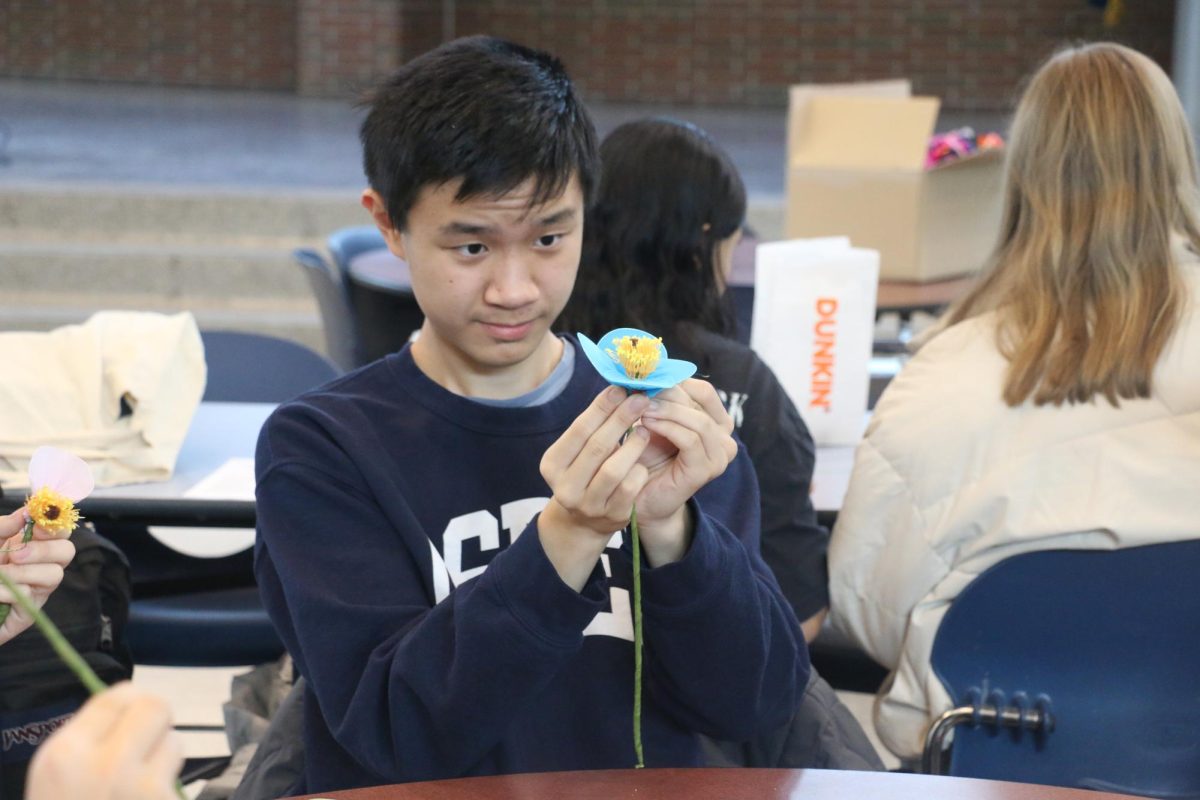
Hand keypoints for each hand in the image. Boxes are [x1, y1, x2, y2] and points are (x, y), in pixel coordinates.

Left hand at [0, 507, 75, 646]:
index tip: (37, 526)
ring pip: (54, 575)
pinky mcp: (29, 611)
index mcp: (32, 544)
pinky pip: (31, 596)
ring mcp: (37, 588)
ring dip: (25, 572)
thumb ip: (3, 526)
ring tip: (1, 574)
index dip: (56, 526)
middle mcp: (41, 565)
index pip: (59, 530)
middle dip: (44, 551)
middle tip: (16, 554)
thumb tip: (25, 512)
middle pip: (67, 551)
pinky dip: (9, 591)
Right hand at [27, 683, 183, 799]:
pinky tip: (146, 799)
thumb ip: (86, 738)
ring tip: (141, 780)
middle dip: (155, 719)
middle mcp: (109, 764)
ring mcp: (144, 788)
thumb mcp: (53, 775)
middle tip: (147, 738)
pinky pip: (179, 780)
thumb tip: (124, 709)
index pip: (117, 696)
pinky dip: (167, 788)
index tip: (132, 710)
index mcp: (67, 752)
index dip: (130, 700)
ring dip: (163, 756)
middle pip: (156, 706)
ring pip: (174, 743)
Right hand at [539, 386, 652, 589]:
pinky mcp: (612, 516)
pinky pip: (630, 488)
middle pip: (597, 447)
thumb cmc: (585, 473)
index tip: (621, 388)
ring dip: (633, 445)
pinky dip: (639, 470)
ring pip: (614, 470)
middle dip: (621, 419)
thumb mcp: (579, 452)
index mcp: (552, 465)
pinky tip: (643, 461)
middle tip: (640, 399)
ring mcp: (589, 505)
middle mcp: (566, 487)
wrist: (583, 522)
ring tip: (646, 430)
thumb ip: (594, 425)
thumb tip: (619, 388)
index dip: (601, 407)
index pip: (579, 430)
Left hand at [633, 379, 737, 562]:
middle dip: (667, 392)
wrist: (639, 497)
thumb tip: (647, 368)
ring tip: (640, 408)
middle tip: (640, 389)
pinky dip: (667, 427)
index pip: (702, 390)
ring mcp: (719, 455)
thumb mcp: (653, 420)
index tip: (646, 378)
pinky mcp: (706, 469)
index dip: (675, 380)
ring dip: (666, 409)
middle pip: (700, 400)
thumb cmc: (645, 456)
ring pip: (696, 419)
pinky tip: (645, 424)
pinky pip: (690, 439)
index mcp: (715, 422)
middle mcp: (724, 437)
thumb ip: (657, 397)